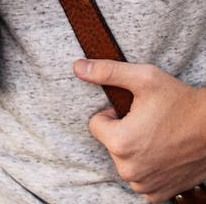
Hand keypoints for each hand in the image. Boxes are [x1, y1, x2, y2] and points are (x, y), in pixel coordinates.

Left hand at [74, 58, 205, 201]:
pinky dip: (148, 168)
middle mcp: (130, 170)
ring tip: (158, 137)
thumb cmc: (179, 101)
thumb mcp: (143, 78)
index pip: (96, 124)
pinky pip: (140, 180)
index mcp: (120, 143)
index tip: (133, 110)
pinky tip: (163, 155)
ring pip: (125, 162)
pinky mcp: (159, 194)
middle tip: (149, 123)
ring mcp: (145, 185)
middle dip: (123, 132)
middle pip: (110, 144)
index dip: (112, 114)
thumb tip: (77, 67)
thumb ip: (107, 72)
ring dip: (136, 151)